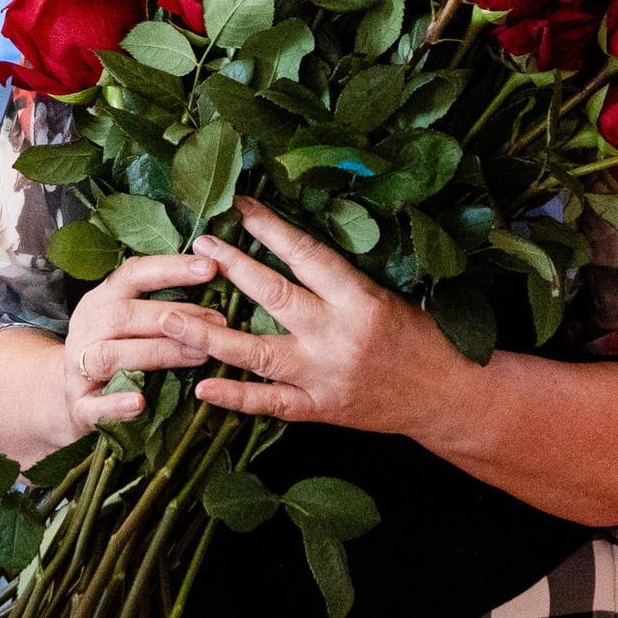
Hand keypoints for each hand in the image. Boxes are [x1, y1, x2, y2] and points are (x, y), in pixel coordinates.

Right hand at [50, 253, 223, 443]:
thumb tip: (213, 276)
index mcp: (101, 300)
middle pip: (124, 315)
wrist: (68, 396)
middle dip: (175, 317)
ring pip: (110, 355)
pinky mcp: (79, 405)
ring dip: (157, 353)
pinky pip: (93, 405)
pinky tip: (140, 403)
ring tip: (199, 356)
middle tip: (219, 324)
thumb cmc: (112, 348)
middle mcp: (87, 328)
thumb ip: (158, 301)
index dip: (171, 268)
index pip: (133, 274)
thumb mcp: (125, 318)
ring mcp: (79, 367)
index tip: (210, 267)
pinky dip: (116, 404)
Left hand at [172, 199, 473, 435]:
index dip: (269, 228)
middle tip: (199, 244)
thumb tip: (286, 247)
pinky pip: (270, 405)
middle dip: (232, 268)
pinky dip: (235, 398)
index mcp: (360, 300)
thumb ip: (338, 280)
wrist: (447, 398)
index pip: (306, 254)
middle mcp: (338, 336)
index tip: (239, 206)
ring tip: (170, 319)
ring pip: (258, 354)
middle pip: (274, 296)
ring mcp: (325, 377)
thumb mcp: (386, 296)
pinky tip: (201, 389)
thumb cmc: (420, 338)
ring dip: (210, 337)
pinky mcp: (320, 411)